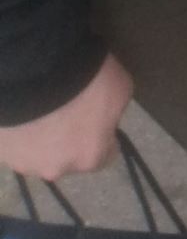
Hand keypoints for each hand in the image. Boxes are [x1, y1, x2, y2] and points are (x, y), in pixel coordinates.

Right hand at [0, 52, 133, 180]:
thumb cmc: (88, 79)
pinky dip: (19, 129)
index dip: (103, 135)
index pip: (104, 155)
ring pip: (37, 152)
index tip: (98, 117)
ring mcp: (23, 162)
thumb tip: (103, 118)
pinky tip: (23, 108)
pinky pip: (14, 141)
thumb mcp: (121, 89)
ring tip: (42, 106)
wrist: (38, 69)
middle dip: (68, 138)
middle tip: (67, 108)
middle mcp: (56, 169)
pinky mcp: (1, 149)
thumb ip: (114, 113)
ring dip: (40, 135)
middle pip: (67, 157)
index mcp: (90, 157)